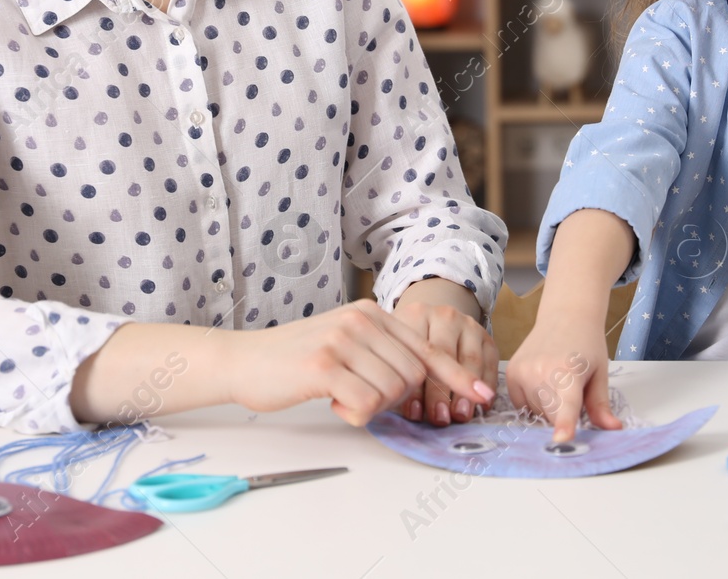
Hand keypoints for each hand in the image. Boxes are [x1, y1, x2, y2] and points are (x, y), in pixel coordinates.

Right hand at [222, 299, 494, 425]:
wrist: (244, 361)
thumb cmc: (295, 360)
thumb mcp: (346, 345)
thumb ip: (382, 354)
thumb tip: (420, 380)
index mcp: (372, 314)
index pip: (427, 348)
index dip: (458, 375)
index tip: (483, 395)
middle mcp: (361, 320)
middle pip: (414, 375)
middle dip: (396, 399)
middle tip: (360, 398)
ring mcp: (343, 340)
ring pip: (393, 391)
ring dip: (372, 407)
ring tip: (341, 396)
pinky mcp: (324, 364)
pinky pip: (366, 402)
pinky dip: (354, 413)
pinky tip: (332, 402)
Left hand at [388, 300, 499, 426]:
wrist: (433, 321)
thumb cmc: (408, 344)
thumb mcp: (396, 349)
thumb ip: (397, 374)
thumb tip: (407, 412)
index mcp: (415, 315)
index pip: (415, 353)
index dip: (416, 387)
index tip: (415, 414)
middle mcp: (444, 316)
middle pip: (444, 356)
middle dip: (442, 392)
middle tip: (440, 418)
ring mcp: (468, 324)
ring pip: (470, 359)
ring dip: (466, 392)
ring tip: (461, 415)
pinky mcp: (486, 337)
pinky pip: (490, 362)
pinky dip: (486, 386)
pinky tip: (481, 406)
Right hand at [506, 317, 620, 442]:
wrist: (565, 315)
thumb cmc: (586, 344)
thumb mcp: (600, 373)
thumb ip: (600, 405)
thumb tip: (613, 429)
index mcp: (568, 371)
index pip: (567, 406)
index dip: (565, 425)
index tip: (561, 440)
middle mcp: (540, 371)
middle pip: (551, 417)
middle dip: (563, 416)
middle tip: (573, 392)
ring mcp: (522, 372)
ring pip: (536, 413)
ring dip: (548, 409)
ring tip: (557, 382)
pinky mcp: (510, 373)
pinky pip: (522, 405)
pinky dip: (533, 402)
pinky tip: (543, 383)